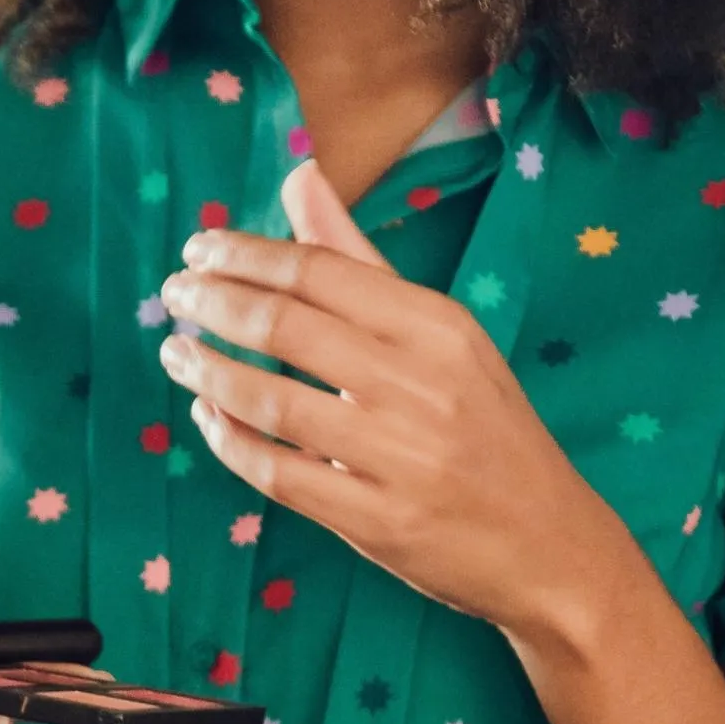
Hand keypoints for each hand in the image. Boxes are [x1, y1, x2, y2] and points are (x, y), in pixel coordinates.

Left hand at [156, 160, 629, 641]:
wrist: (550, 545)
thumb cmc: (488, 429)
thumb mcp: (444, 335)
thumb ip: (362, 259)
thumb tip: (300, 179)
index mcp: (437, 326)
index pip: (317, 269)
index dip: (242, 253)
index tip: (198, 249)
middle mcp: (419, 385)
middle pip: (285, 325)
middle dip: (210, 303)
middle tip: (173, 295)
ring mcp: (399, 458)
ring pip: (271, 401)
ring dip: (206, 371)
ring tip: (176, 353)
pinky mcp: (376, 522)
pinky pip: (277, 474)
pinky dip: (229, 440)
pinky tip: (208, 416)